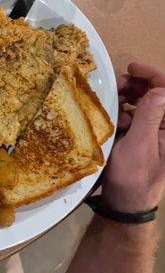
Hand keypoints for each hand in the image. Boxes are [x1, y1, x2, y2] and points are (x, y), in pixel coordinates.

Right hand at [102, 62, 164, 212]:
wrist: (124, 204)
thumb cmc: (133, 177)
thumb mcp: (139, 146)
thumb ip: (150, 117)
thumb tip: (159, 90)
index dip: (153, 75)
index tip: (131, 68)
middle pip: (158, 94)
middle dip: (138, 84)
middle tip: (116, 85)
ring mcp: (156, 132)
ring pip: (146, 102)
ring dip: (129, 97)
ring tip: (113, 100)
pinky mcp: (144, 138)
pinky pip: (137, 115)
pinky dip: (125, 111)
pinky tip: (115, 118)